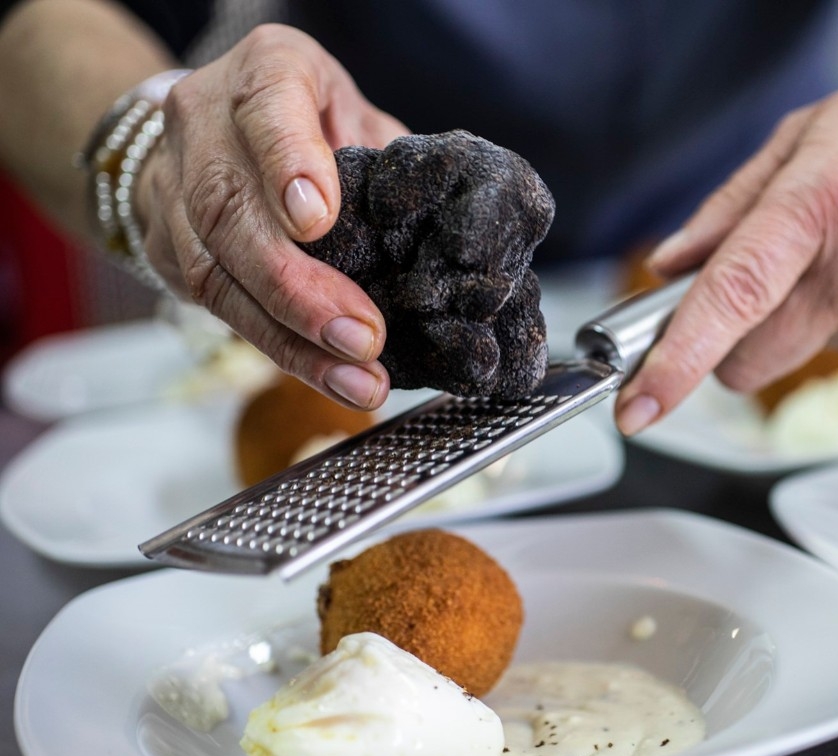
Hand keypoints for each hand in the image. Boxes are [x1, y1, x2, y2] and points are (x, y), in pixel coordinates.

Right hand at [136, 24, 409, 408]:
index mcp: (266, 72)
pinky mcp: (168, 248)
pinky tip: (331, 376)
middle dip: (298, 286)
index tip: (317, 218)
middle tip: (363, 336)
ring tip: (357, 380)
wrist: (215, 127)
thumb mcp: (361, 114)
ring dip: (292, 339)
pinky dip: (281, 349)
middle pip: (230, 209)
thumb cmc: (313, 119)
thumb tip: (447, 237)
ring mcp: (174, 186)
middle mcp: (205, 124)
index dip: (288, 163)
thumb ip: (389, 162)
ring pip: (216, 273)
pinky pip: (218, 307)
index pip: (267, 108)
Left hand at [615, 52, 837, 434]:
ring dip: (774, 324)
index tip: (638, 404)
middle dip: (719, 342)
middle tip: (727, 289)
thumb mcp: (804, 132)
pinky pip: (824, 347)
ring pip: (782, 357)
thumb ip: (726, 209)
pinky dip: (818, 319)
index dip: (678, 358)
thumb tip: (671, 269)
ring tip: (815, 254)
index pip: (736, 295)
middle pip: (746, 361)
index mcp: (824, 201)